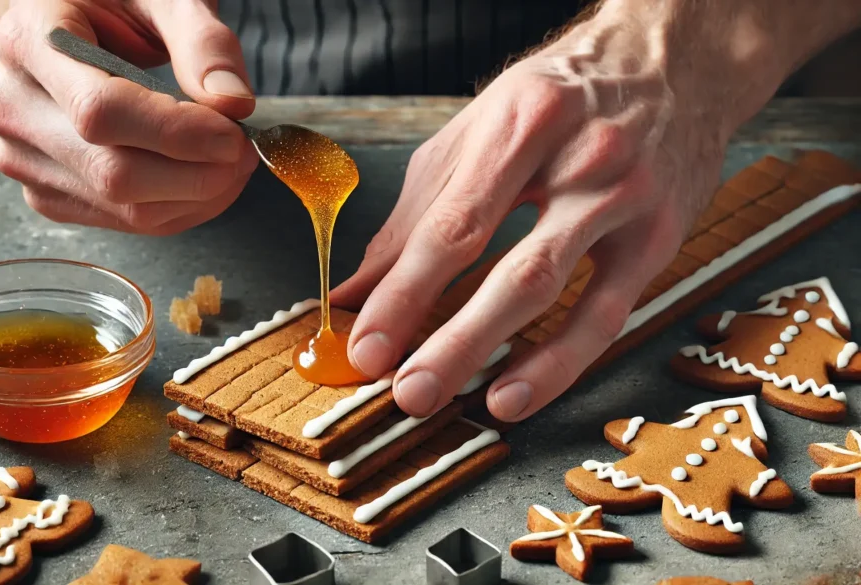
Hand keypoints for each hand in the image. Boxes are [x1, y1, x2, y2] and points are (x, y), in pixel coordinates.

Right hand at [0, 0, 258, 234]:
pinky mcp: (46, 194)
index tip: (233, 134)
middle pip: (114, 172)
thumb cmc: (114, 2)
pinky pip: (125, 221)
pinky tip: (202, 178)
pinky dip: (180, 209)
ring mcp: (22, 158)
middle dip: (199, 173)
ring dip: (198, 196)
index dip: (176, 134)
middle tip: (246, 150)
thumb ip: (202, 42)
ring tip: (231, 162)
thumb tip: (234, 104)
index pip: (101, 112)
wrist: (66, 21)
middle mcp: (12, 106)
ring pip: (125, 207)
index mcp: (28, 40)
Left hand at [332, 6, 731, 422]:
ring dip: (493, 353)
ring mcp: (625, 202)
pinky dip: (558, 362)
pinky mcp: (658, 238)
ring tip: (445, 400)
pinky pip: (605, 315)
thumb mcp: (477, 131)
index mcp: (522, 123)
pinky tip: (516, 396)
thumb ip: (415, 213)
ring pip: (554, 292)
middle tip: (403, 391)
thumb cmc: (560, 97)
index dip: (405, 293)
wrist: (674, 63)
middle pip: (506, 266)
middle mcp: (580, 160)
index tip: (366, 345)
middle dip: (448, 338)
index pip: (453, 224)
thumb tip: (357, 290)